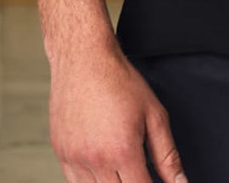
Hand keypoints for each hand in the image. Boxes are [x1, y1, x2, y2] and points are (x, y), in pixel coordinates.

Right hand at [48, 39, 189, 182]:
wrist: (83, 59)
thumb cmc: (119, 81)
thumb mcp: (154, 114)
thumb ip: (167, 155)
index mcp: (122, 151)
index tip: (154, 182)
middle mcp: (96, 160)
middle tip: (138, 169)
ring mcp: (74, 159)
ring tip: (122, 168)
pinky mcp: (61, 154)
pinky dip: (91, 181)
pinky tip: (103, 168)